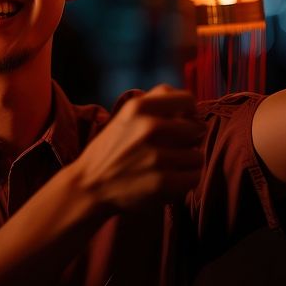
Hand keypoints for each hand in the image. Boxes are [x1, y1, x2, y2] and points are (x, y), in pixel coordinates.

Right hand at [72, 85, 203, 213]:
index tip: (182, 123)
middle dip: (189, 139)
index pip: (187, 99)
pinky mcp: (162, 183)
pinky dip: (186, 180)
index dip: (189, 112)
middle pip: (196, 128)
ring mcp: (156, 156)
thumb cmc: (111, 150)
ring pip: (197, 155)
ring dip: (187, 162)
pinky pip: (194, 176)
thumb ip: (154, 104)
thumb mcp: (125, 116)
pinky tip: (170, 179)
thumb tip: (192, 108)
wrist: (88, 186)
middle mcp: (149, 128)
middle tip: (173, 148)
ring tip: (170, 166)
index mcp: (138, 107)